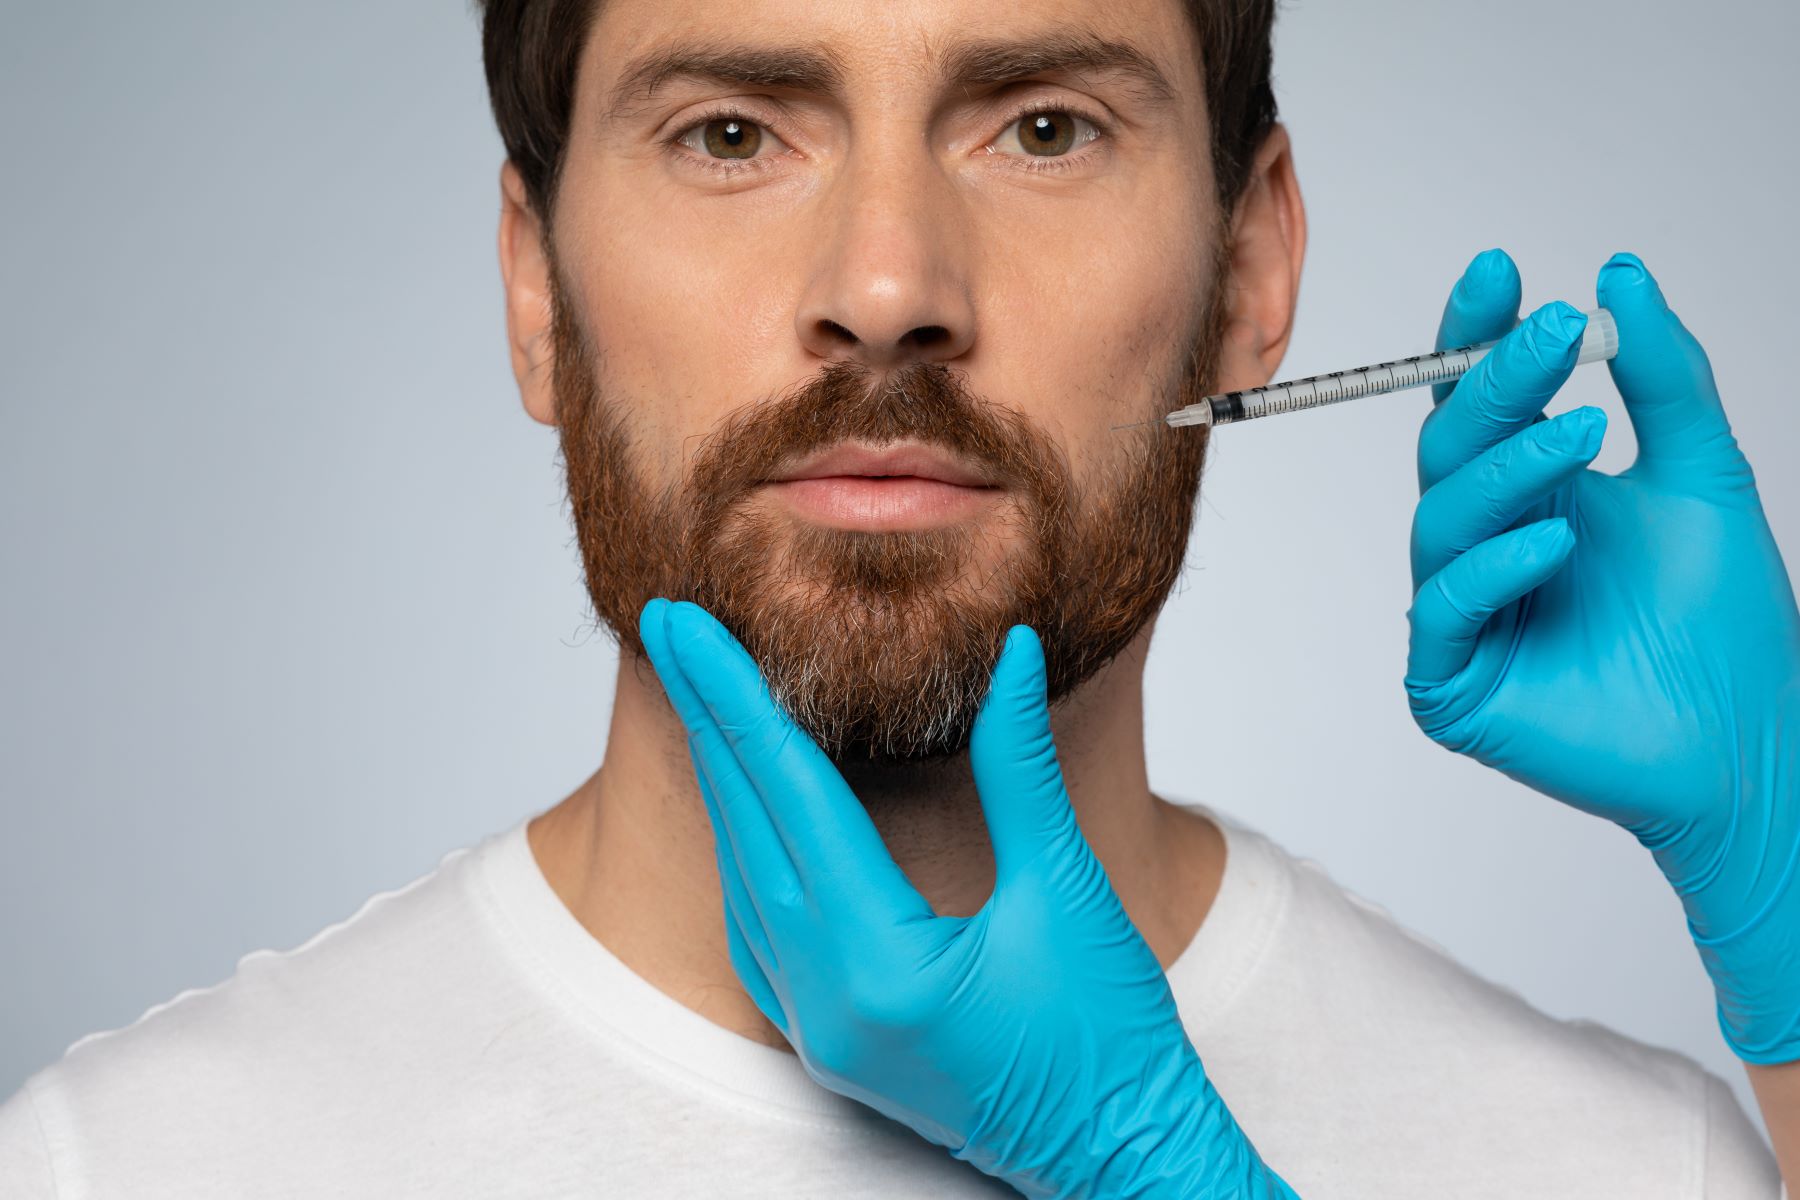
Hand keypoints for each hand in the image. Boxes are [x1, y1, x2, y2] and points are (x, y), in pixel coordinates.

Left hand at [639, 599, 1297, 1199]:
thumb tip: (1007, 654)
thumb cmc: (1112, 1037)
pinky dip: (748, 852)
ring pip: (744, 878)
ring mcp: (818, 1030)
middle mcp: (825, 1001)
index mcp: (877, 963)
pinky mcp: (829, 1042)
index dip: (736, 695)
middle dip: (706, 717)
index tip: (688, 622)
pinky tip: (744, 808)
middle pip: (746, 827)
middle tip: (670, 627)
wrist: (1126, 1154)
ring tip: (700, 693)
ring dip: (723, 781)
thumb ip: (1021, 767)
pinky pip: (759, 931)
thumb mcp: (1067, 889)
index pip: (788, 795)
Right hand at [1404, 248, 1799, 1062]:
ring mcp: (1465, 613)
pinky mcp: (1453, 681)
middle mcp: (1486, 545)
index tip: (1501, 270)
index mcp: (1531, 495)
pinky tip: (1555, 545)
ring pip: (1444, 519)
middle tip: (1556, 334)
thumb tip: (1624, 274)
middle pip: (1452, 447)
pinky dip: (1494, 569)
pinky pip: (1449, 608)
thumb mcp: (1705, 472)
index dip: (1477, 335)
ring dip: (1508, 470)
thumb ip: (1664, 376)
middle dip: (1496, 384)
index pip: (1480, 402)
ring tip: (1583, 436)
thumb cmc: (1726, 623)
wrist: (1753, 741)